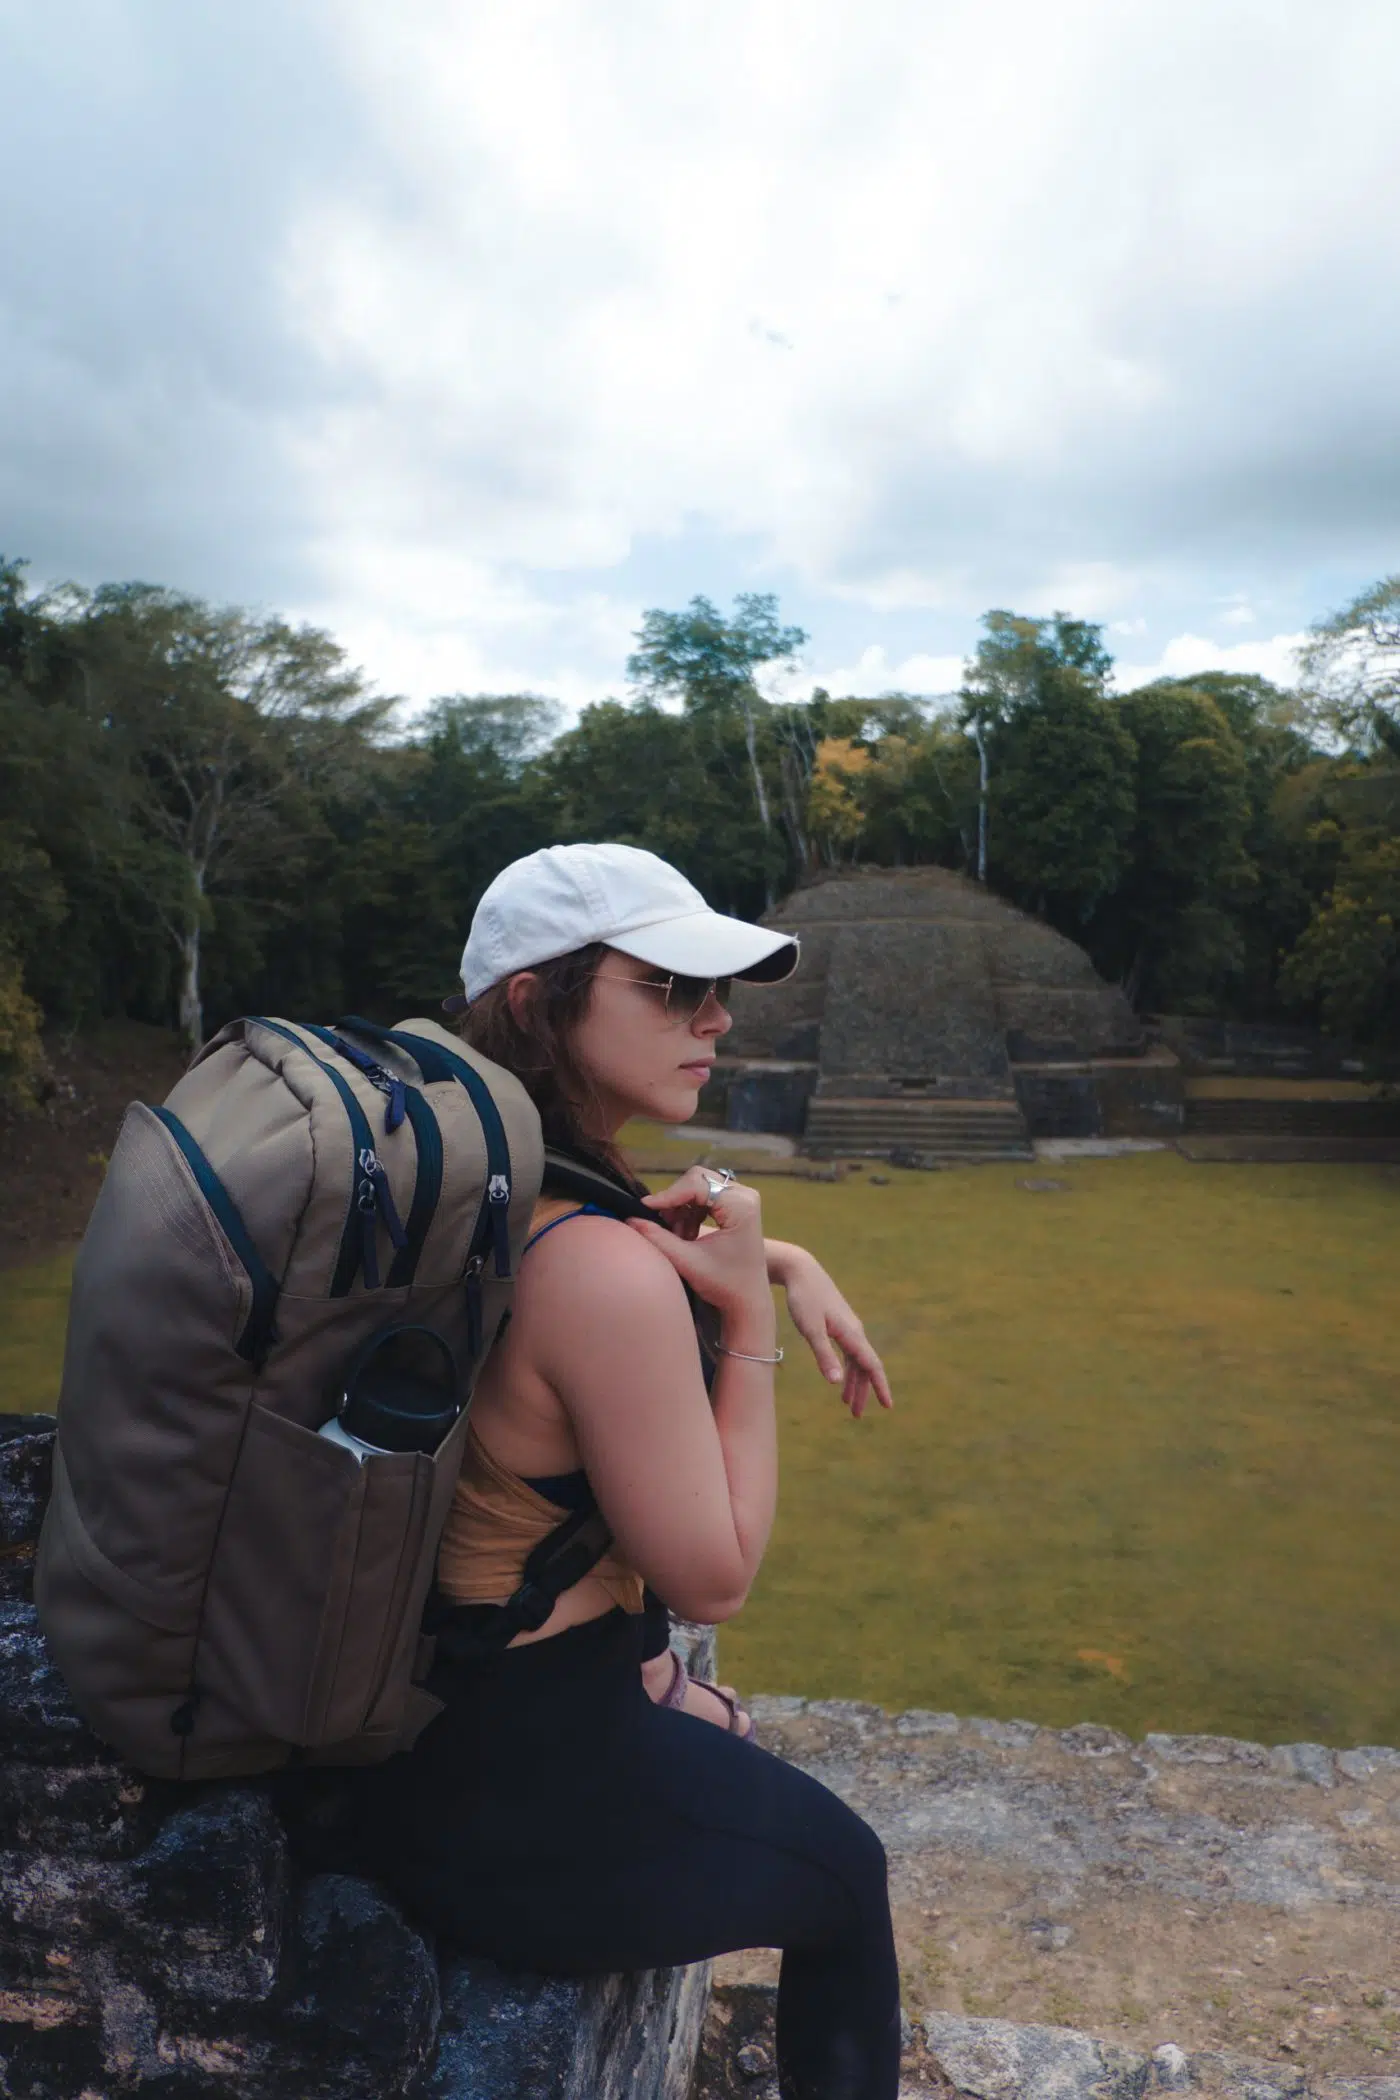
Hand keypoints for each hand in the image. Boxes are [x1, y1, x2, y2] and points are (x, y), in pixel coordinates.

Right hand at [625, 1166, 769, 1318]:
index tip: (645, 1208)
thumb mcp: (687, 1261)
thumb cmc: (723, 1283)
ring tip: (679, 1236)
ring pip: (698, 1187)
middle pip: (697, 1180)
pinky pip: (704, 1196)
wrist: (748, 1299)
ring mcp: (742, 1198)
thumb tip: (629, 1219)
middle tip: (665, 1227)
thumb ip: (658, 1238)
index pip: (697, 1184)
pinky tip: (687, 1234)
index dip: (669, 1195)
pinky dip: (689, 1212)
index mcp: (741, 1205)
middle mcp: (744, 1194)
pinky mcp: (736, 1205)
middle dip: (676, 1202)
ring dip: (681, 1209)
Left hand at [781, 1250, 892, 1419]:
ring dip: (854, 1382)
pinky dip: (846, 1368)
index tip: (888, 1406)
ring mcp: (848, 1327)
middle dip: (864, 1391)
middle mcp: (855, 1331)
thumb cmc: (803, 1299)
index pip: (871, 1365)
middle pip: (865, 1367)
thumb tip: (836, 1382)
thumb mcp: (810, 1329)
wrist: (801, 1270)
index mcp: (851, 1334)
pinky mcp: (839, 1324)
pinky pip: (849, 1352)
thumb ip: (823, 1355)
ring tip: (846, 1404)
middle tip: (857, 1415)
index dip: (880, 1386)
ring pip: (856, 1361)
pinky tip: (839, 1378)